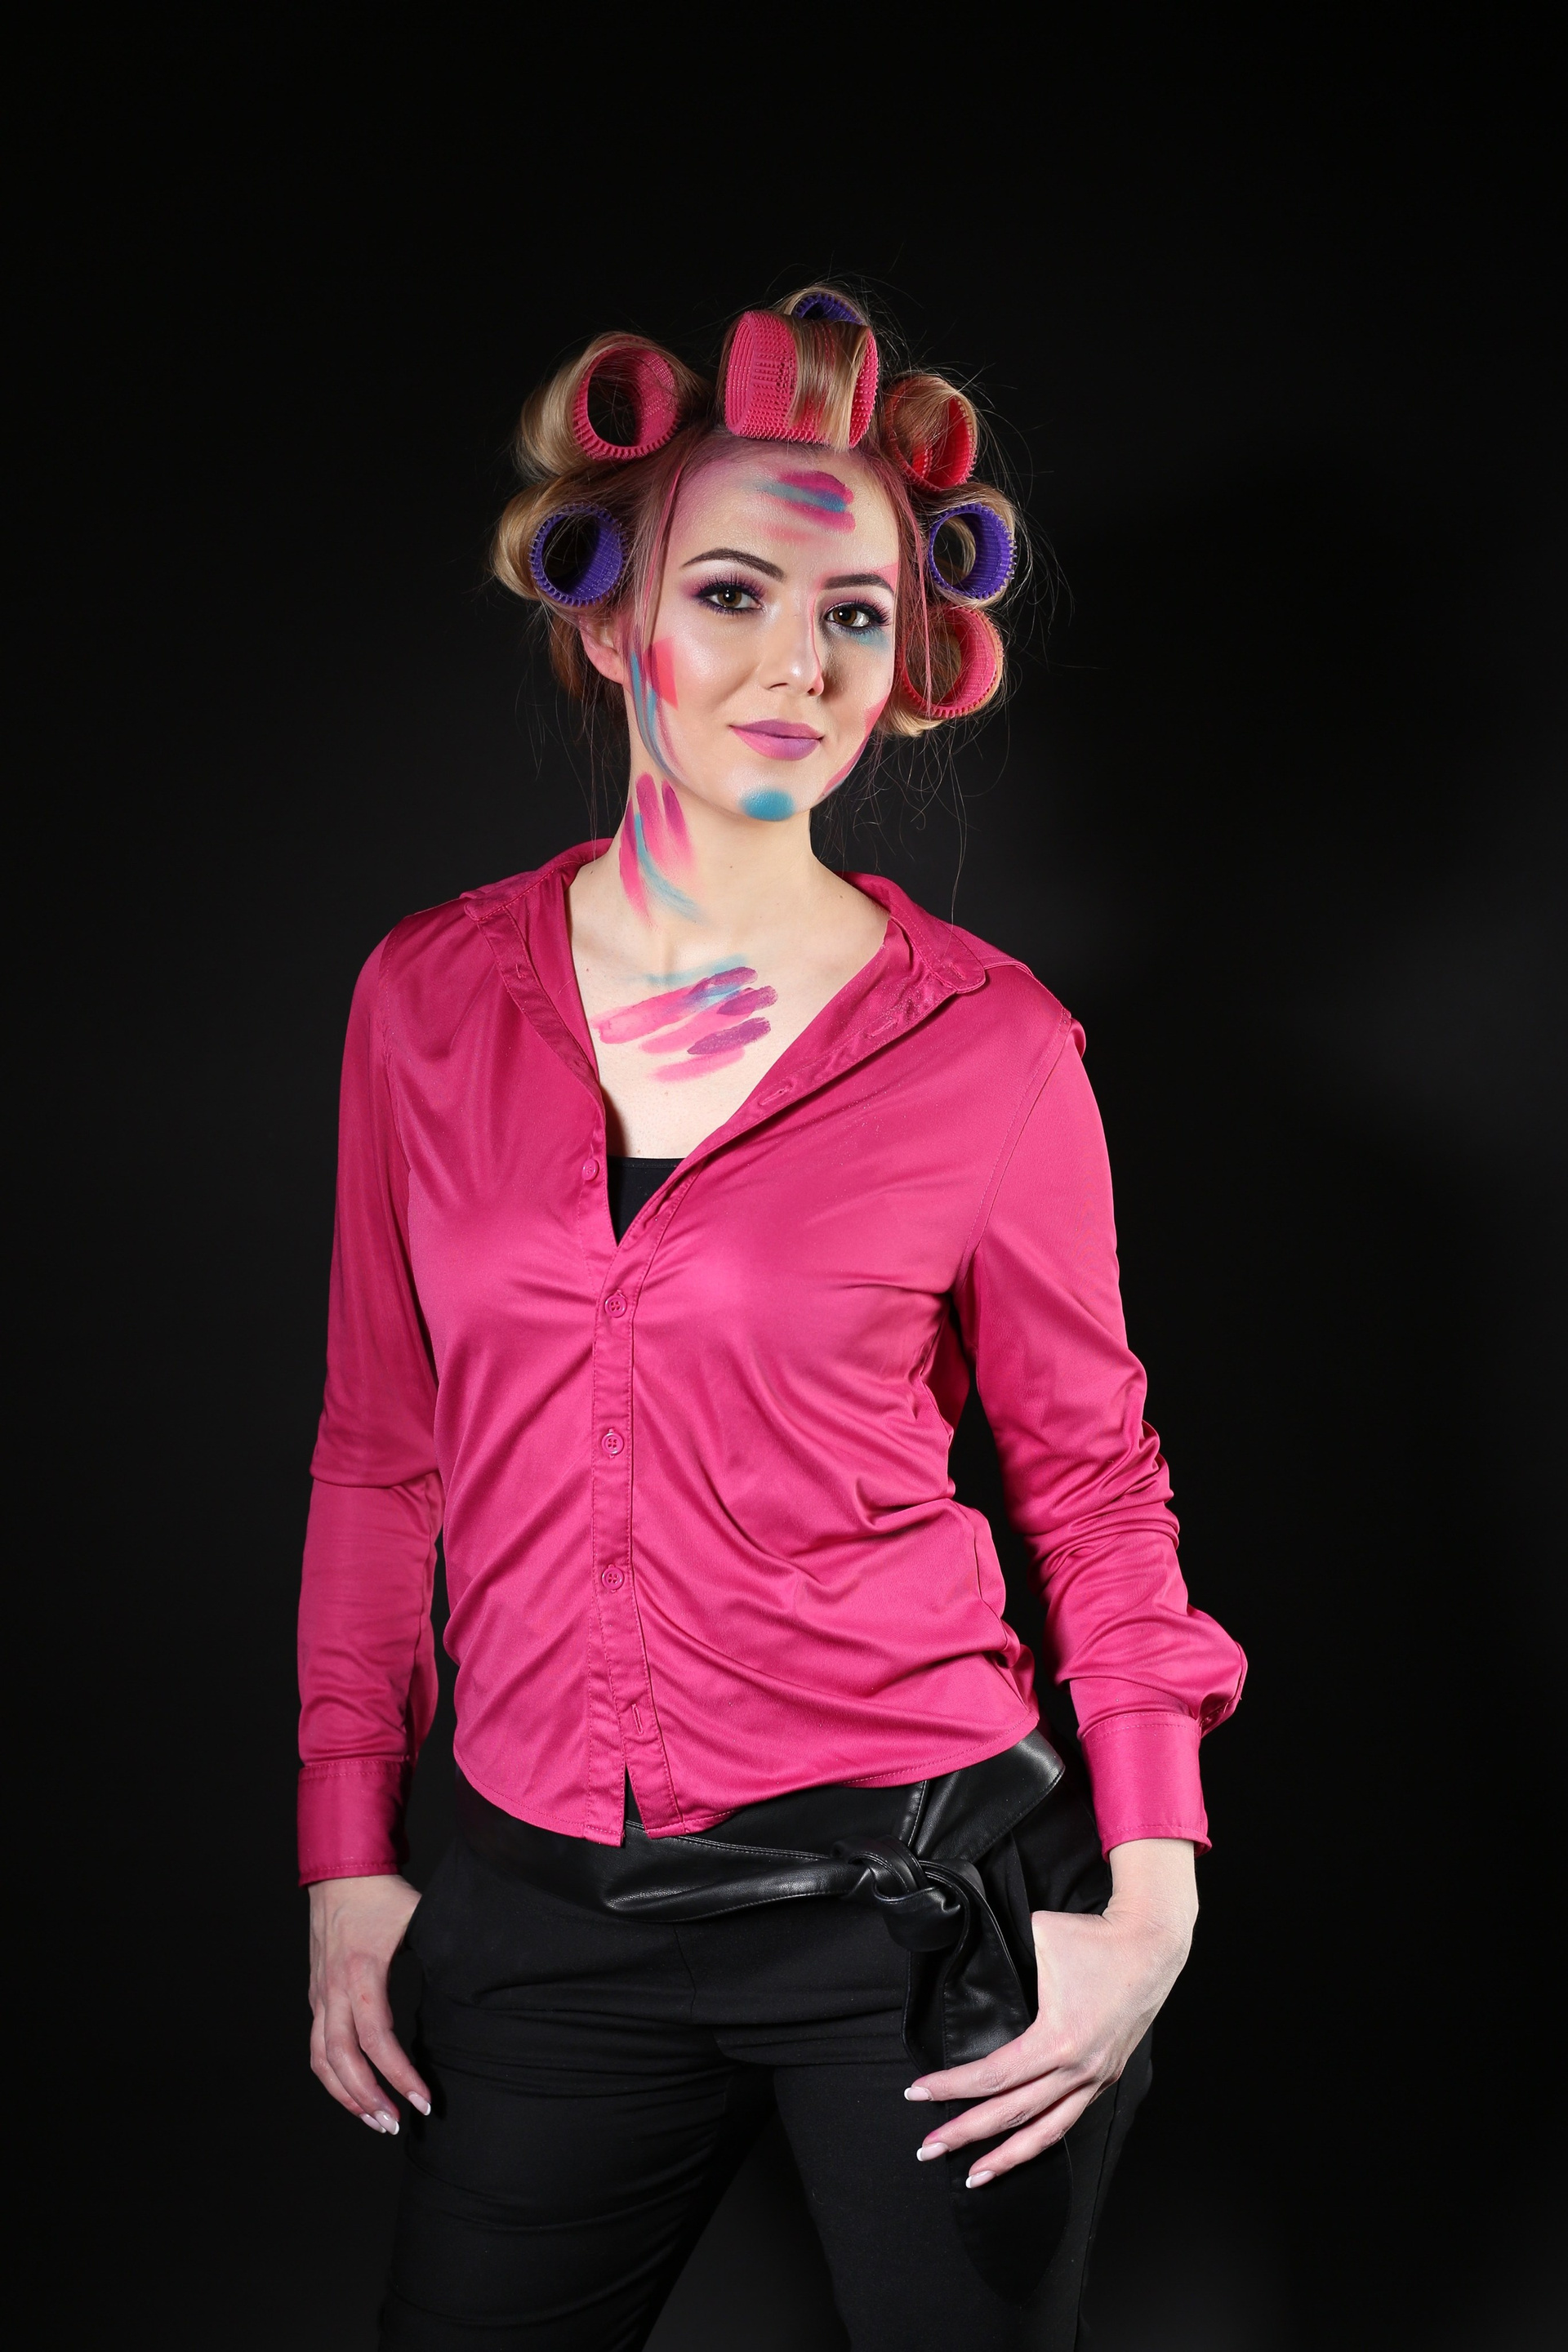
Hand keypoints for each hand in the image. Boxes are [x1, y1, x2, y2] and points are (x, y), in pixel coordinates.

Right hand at [308, 1873, 430, 2133]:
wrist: (341, 1873)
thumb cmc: (384, 1896)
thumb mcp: (421, 1917)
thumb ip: (447, 1949)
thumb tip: (486, 1975)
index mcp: (363, 1971)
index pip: (376, 2037)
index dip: (399, 2074)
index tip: (423, 2100)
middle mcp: (334, 1989)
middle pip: (341, 2059)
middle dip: (368, 2098)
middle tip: (397, 2124)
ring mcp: (320, 1996)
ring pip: (322, 2060)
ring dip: (346, 2096)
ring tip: (376, 2120)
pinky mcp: (316, 1998)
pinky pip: (317, 2048)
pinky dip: (333, 2077)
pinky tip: (355, 2094)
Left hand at [904, 1837, 1197, 2185]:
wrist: (1150, 1945)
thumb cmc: (1094, 1939)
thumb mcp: (1040, 1939)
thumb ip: (1008, 1959)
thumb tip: (975, 1965)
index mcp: (1058, 2040)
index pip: (993, 2076)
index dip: (951, 2088)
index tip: (917, 2093)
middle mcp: (1077, 2069)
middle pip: (1012, 2114)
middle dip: (965, 2134)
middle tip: (927, 2149)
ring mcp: (1094, 2078)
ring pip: (1044, 2132)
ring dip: (1006, 2157)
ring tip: (972, 2174)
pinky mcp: (1104, 2076)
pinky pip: (1067, 2119)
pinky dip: (1039, 2138)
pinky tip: (1019, 2148)